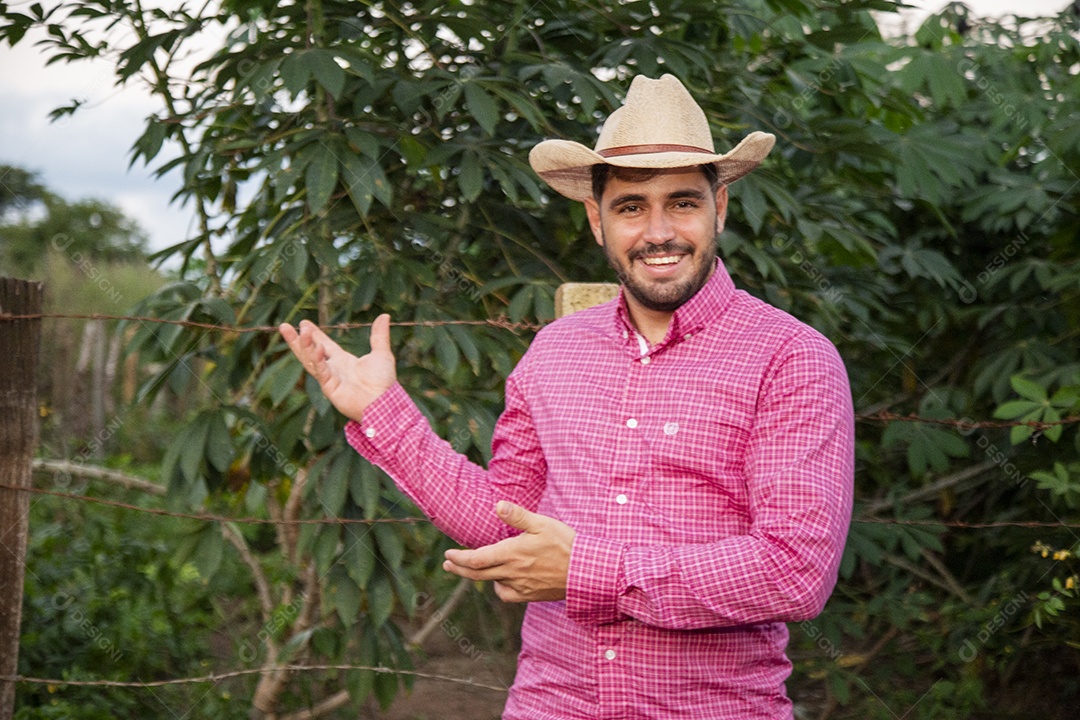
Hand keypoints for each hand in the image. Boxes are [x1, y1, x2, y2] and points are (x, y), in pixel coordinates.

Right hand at [278, 314, 395, 422]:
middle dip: (298, 340)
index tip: (303, 322)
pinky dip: (319, 361)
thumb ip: (379, 335)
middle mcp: (333, 369)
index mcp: (342, 360)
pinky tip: (317, 348)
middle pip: (310, 351)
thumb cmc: (383, 382)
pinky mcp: (330, 388)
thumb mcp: (381, 354)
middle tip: (285, 326)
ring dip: (304, 347)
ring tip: (299, 332)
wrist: (384, 404)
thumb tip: (384, 316)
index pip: (323, 344)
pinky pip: (322, 372)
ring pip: (311, 361)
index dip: (314, 334)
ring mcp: (330, 379)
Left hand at [443, 501, 576, 602]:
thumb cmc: (566, 544)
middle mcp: (513, 572)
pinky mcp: (530, 595)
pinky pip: (507, 595)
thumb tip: (497, 505)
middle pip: (478, 574)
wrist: (586, 572)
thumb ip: (518, 516)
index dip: (459, 558)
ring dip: (479, 576)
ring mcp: (521, 586)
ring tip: (473, 569)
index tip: (449, 555)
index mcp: (513, 553)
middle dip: (460, 569)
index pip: (477, 559)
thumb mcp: (542, 524)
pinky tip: (501, 580)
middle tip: (448, 565)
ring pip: (492, 583)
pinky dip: (499, 588)